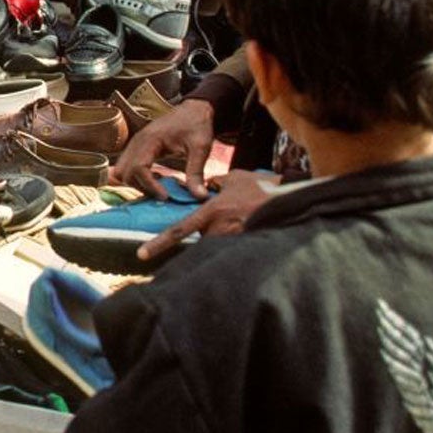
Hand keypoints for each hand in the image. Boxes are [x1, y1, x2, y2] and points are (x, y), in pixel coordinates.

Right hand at [111, 98, 217, 199]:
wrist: (194, 110)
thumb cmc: (197, 125)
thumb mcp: (201, 148)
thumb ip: (196, 172)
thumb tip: (200, 197)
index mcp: (151, 139)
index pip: (139, 167)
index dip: (150, 186)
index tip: (166, 197)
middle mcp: (137, 141)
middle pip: (125, 172)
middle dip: (142, 187)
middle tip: (163, 194)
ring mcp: (135, 144)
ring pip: (121, 171)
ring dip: (137, 183)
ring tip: (159, 187)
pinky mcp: (137, 147)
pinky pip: (126, 166)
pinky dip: (137, 177)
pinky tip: (156, 178)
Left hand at [135, 170, 274, 261]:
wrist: (290, 199)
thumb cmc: (260, 187)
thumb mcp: (233, 178)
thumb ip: (215, 184)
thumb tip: (206, 187)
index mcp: (211, 212)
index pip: (180, 230)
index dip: (159, 243)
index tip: (142, 254)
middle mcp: (219, 228)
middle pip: (200, 240)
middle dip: (206, 233)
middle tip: (223, 220)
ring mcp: (233, 238)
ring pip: (216, 244)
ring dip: (222, 236)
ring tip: (239, 220)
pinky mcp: (246, 244)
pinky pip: (233, 245)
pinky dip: (235, 238)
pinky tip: (247, 225)